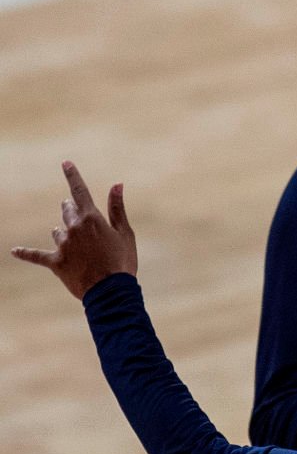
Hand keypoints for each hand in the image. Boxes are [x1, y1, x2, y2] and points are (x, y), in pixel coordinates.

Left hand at [12, 162, 137, 299]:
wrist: (111, 291)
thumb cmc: (122, 261)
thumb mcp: (125, 232)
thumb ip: (117, 208)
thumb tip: (117, 184)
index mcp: (92, 218)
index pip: (80, 191)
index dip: (72, 175)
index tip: (65, 163)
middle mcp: (73, 228)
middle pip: (67, 211)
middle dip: (70, 208)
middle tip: (73, 209)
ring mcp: (63, 245)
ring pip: (57, 231)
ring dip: (62, 232)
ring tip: (69, 239)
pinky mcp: (55, 262)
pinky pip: (36, 255)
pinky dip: (25, 253)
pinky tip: (14, 251)